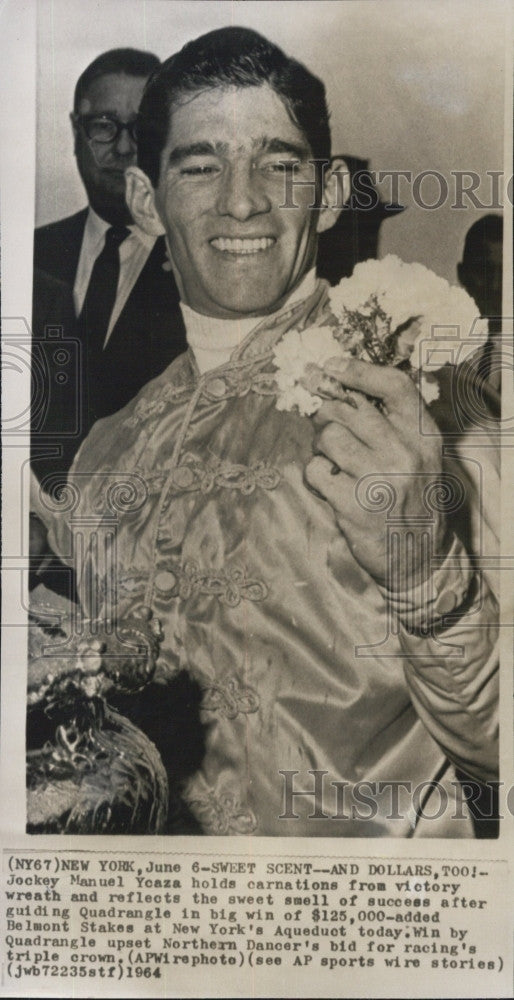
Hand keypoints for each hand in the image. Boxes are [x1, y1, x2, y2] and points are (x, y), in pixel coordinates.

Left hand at [304, 358, 447, 590]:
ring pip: (327, 438)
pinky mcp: (354, 505)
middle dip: (327, 413)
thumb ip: (391, 422)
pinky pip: (315, 471)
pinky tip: (332, 487)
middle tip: (325, 425)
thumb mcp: (418, 455)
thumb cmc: (411, 497)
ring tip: (336, 463)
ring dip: (322, 448)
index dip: (358, 370)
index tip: (331, 365)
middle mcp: (404, 453)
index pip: (394, 386)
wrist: (417, 556)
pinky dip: (317, 477)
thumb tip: (338, 385)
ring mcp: (379, 479)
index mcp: (423, 435)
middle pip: (348, 409)